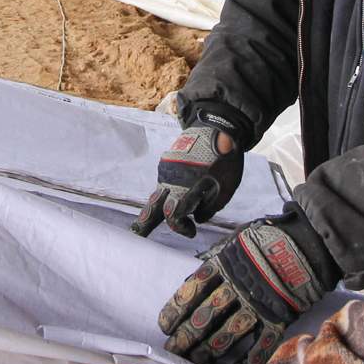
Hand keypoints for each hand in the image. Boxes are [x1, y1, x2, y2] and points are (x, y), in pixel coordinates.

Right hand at [131, 110, 245, 237]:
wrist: (218, 127)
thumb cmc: (226, 160)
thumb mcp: (227, 188)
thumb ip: (210, 208)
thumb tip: (197, 218)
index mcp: (187, 187)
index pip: (173, 216)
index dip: (181, 228)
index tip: (192, 231)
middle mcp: (171, 179)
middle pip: (153, 207)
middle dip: (144, 223)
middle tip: (136, 235)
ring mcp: (166, 169)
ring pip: (158, 194)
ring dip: (158, 208)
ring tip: (150, 221)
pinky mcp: (166, 162)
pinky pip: (164, 182)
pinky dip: (168, 192)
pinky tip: (178, 192)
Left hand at [157, 208, 334, 363]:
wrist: (310, 242)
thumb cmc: (269, 239)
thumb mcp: (235, 240)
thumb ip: (216, 257)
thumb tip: (197, 269)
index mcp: (223, 265)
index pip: (191, 291)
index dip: (175, 311)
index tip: (165, 326)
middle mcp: (236, 287)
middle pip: (204, 317)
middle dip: (186, 336)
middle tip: (174, 349)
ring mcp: (258, 305)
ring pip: (226, 334)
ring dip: (209, 350)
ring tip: (197, 360)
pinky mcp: (279, 318)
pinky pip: (261, 346)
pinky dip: (249, 360)